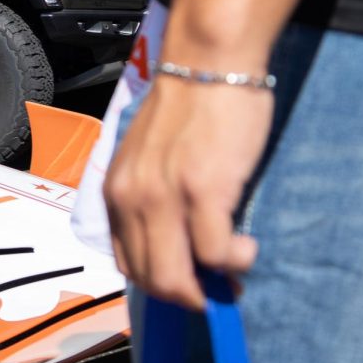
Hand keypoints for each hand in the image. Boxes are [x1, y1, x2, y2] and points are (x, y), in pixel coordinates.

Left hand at [103, 77, 270, 309]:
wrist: (204, 65)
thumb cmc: (183, 107)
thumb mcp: (145, 158)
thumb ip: (149, 197)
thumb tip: (173, 242)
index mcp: (116, 191)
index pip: (126, 262)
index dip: (160, 283)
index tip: (188, 282)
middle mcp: (132, 198)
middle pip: (151, 279)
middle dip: (188, 296)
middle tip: (219, 287)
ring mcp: (165, 197)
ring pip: (177, 278)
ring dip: (212, 285)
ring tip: (236, 262)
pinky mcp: (203, 190)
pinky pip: (216, 254)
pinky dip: (235, 261)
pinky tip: (246, 245)